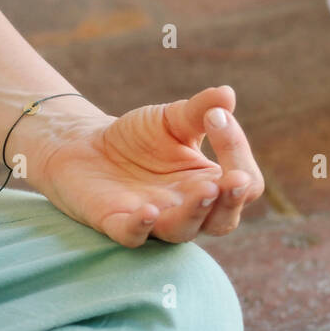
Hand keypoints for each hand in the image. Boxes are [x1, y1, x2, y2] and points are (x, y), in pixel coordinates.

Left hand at [16, 86, 263, 247]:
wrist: (86, 146)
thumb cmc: (139, 137)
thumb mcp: (172, 118)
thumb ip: (200, 109)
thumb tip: (227, 94)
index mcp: (211, 182)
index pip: (243, 181)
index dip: (238, 152)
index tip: (217, 117)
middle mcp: (189, 207)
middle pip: (224, 220)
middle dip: (231, 201)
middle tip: (233, 180)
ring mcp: (155, 219)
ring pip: (183, 231)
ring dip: (195, 213)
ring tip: (204, 190)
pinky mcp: (116, 223)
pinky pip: (132, 236)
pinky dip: (140, 227)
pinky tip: (148, 212)